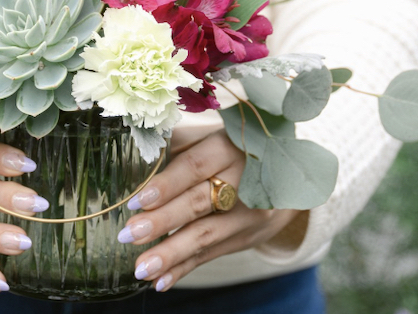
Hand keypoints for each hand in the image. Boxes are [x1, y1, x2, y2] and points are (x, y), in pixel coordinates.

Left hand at [117, 127, 302, 290]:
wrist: (288, 173)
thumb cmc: (233, 148)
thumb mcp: (210, 135)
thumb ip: (177, 143)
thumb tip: (137, 153)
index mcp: (228, 148)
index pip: (194, 167)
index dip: (166, 184)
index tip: (137, 201)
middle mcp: (243, 181)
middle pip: (199, 204)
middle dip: (162, 222)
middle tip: (129, 235)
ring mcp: (249, 213)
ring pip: (206, 234)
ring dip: (171, 254)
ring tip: (141, 268)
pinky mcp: (247, 235)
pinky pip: (211, 253)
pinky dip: (184, 268)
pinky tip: (161, 281)